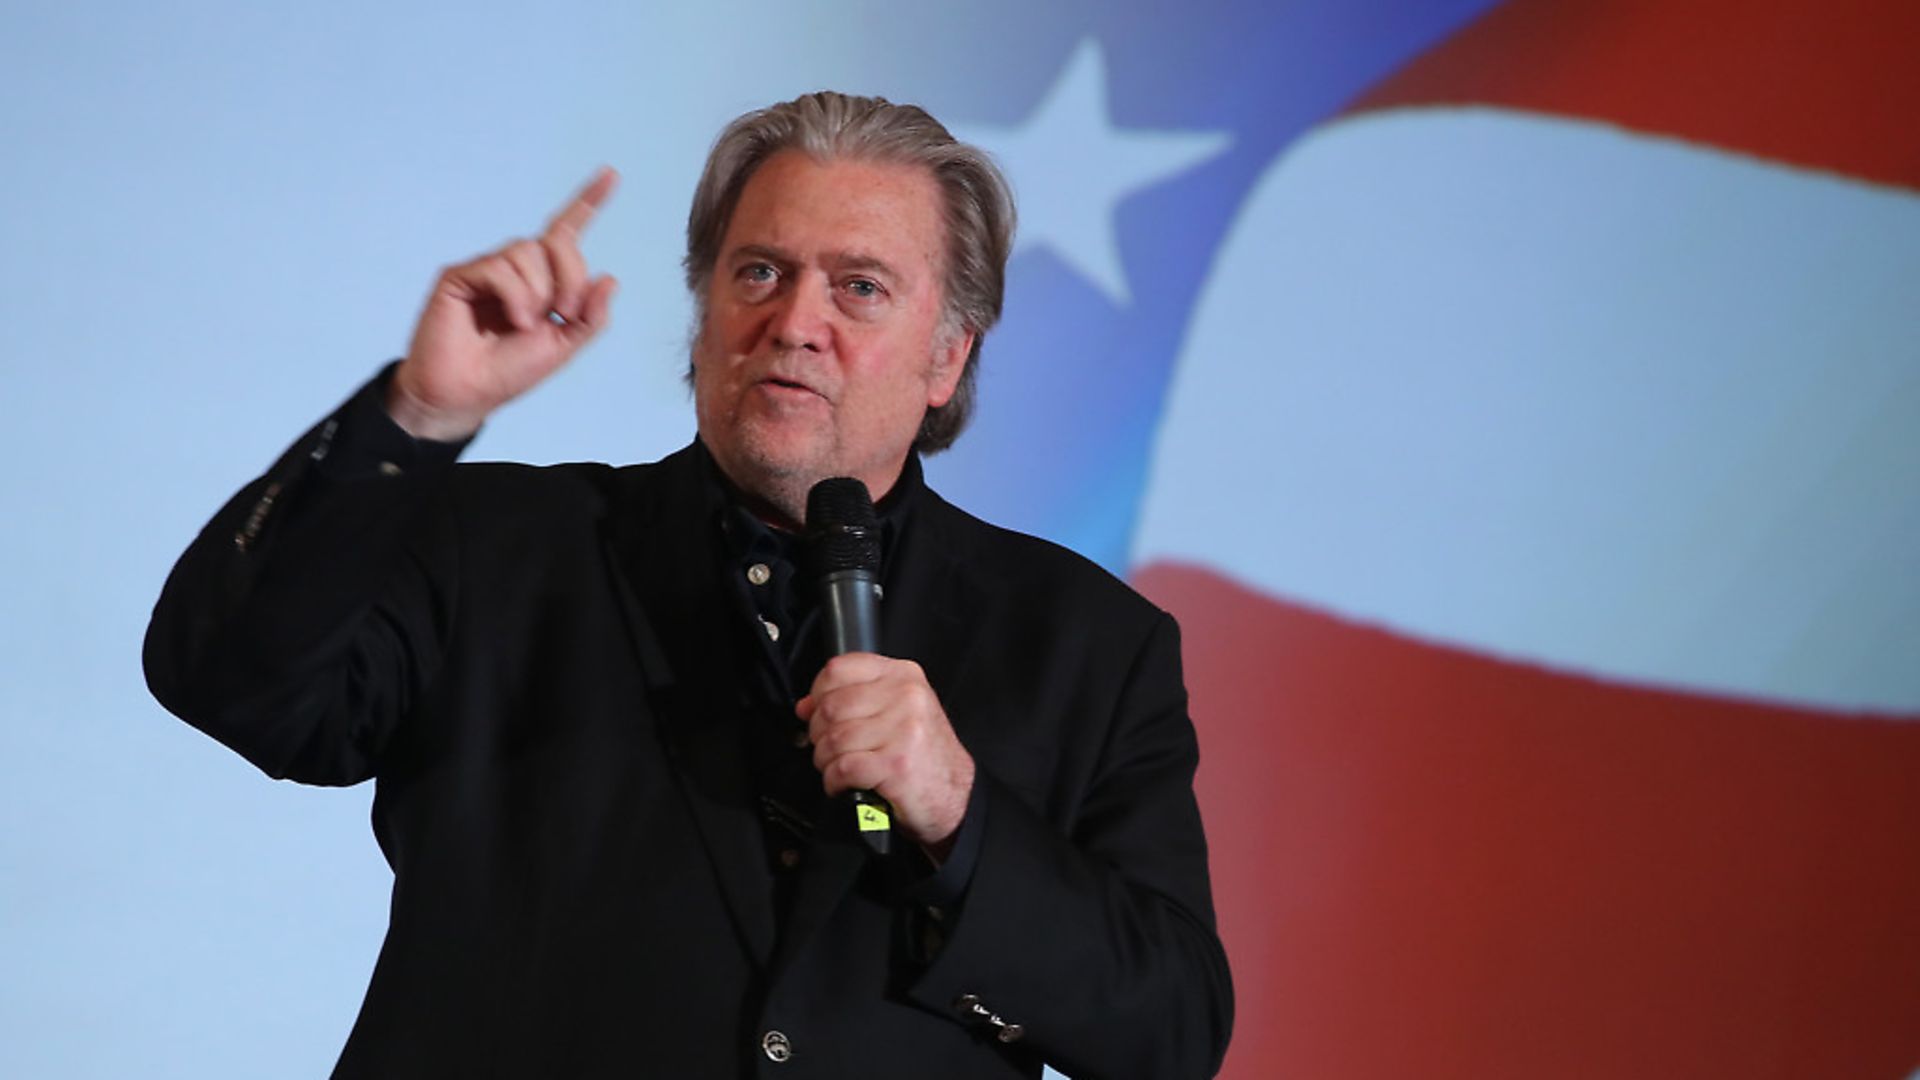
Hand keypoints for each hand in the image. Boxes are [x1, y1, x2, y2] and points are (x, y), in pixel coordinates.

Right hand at [388, 168, 619, 439]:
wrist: (467, 394)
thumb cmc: (509, 371)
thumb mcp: (563, 346)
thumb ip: (591, 317)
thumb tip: (609, 279)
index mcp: (542, 280)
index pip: (565, 233)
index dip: (587, 203)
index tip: (612, 174)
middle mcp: (515, 268)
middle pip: (556, 242)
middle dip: (571, 277)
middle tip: (565, 313)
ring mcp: (487, 269)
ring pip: (528, 252)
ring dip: (539, 292)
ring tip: (526, 325)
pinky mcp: (460, 276)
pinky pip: (499, 268)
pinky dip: (514, 296)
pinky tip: (513, 321)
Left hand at [797, 653, 975, 850]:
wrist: (957, 795)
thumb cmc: (925, 755)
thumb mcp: (897, 712)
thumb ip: (854, 700)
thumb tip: (806, 705)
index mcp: (904, 676)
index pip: (838, 669)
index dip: (818, 693)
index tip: (818, 712)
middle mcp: (906, 697)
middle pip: (830, 706)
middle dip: (819, 734)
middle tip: (830, 748)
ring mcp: (903, 729)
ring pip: (833, 739)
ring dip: (825, 761)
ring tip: (840, 768)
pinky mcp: (896, 764)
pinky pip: (842, 768)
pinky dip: (834, 781)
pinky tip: (846, 784)